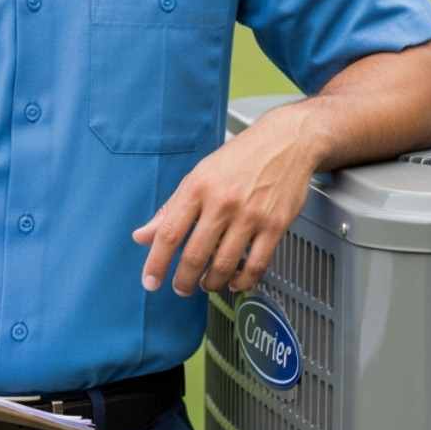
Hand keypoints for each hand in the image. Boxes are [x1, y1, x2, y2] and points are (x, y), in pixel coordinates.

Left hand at [132, 105, 316, 296]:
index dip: (156, 263)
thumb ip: (171, 208)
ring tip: (206, 284)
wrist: (287, 141)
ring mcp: (250, 215)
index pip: (168, 233)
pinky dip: (242, 281)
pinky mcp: (275, 225)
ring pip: (224, 265)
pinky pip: (256, 265)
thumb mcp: (199, 175)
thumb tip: (143, 235)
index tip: (150, 281)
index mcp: (198, 187)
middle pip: (194, 255)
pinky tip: (235, 281)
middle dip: (183, 280)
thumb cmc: (242, 157)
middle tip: (181, 288)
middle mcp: (222, 202)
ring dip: (211, 283)